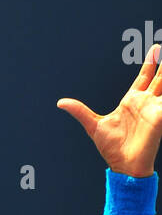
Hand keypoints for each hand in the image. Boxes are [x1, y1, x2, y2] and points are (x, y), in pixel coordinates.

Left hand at [57, 45, 161, 176]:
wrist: (123, 165)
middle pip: (158, 79)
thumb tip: (61, 102)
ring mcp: (154, 110)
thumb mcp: (93, 125)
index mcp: (131, 101)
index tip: (155, 49)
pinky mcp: (160, 117)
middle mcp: (144, 103)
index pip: (143, 77)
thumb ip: (80, 111)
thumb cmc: (111, 148)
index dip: (150, 64)